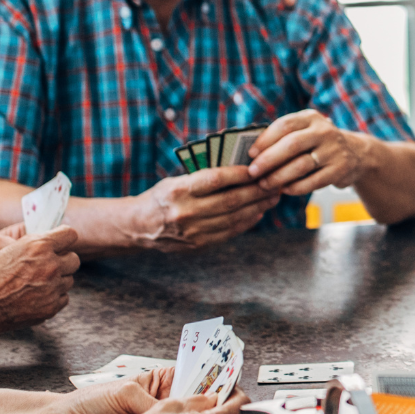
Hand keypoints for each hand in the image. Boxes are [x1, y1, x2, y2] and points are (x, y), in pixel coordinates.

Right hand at [0, 227, 79, 329]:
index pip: (70, 234)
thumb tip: (50, 242)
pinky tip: (36, 297)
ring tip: (37, 283)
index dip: (64, 239)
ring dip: (57, 280)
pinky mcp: (52, 306)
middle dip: (63, 261)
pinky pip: (63, 298)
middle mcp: (50, 265)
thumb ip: (32, 244)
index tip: (59, 243)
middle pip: (74, 259)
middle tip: (47, 266)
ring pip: (69, 279)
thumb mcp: (6, 248)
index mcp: (39, 246)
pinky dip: (53, 297)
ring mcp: (53, 287)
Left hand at [78, 378, 247, 413]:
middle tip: (235, 412)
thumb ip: (155, 403)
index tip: (234, 389)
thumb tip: (179, 413)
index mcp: (163, 382)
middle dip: (219, 408)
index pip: (200, 379)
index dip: (218, 382)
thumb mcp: (125, 393)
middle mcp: (167, 404)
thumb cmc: (89, 403)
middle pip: (203, 406)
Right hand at [132, 167, 280, 250]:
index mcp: (178, 190)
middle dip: (257, 191)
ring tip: (272, 197)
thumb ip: (203, 177)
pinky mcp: (198, 245)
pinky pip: (230, 233)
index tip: (256, 168)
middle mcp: (186, 212)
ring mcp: (193, 231)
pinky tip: (258, 213)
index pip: (215, 179)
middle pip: (230, 201)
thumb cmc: (163, 197)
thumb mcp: (176, 181)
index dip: (239, 174)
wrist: (139, 227)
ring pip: (234, 218)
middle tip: (274, 182)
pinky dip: (247, 222)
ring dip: (258, 207)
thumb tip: (241, 170)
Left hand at [249, 109, 366, 194]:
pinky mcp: (340, 169)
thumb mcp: (305, 131)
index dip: (265, 139)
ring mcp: (334, 150)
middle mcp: (324, 131)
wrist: (356, 153)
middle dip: (269, 160)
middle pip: (292, 144)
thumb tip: (251, 154)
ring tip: (264, 184)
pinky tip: (284, 190)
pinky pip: (314, 181)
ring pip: (301, 165)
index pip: (285, 125)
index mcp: (311, 118)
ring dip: (279, 176)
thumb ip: (283, 137)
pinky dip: (296, 187)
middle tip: (252, 172)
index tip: (250, 153)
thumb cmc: (318, 144)